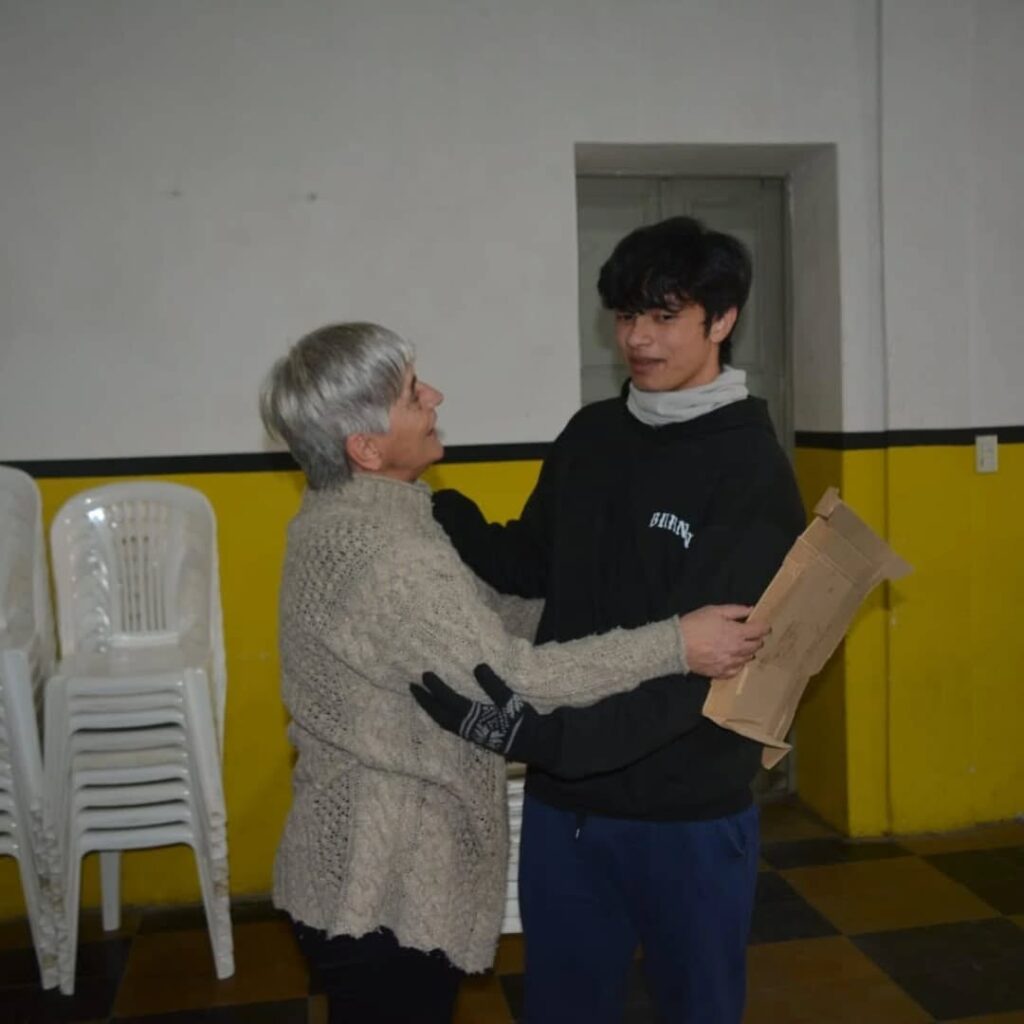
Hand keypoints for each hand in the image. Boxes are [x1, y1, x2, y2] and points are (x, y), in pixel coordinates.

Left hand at [410, 663, 534, 755]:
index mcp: (475, 718)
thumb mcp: (511, 701)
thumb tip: (478, 666)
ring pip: (443, 722)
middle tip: (412, 686)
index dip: (436, 688)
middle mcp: (468, 728)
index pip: (449, 701)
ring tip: (422, 696)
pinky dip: (441, 716)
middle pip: (439, 714)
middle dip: (425, 701)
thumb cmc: (523, 722)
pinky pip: (450, 726)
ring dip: (431, 709)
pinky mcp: (474, 736)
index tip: (424, 675)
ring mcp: (469, 734)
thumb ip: (494, 685)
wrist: (534, 744)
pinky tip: (440, 709)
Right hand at [678, 604, 768, 677]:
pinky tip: (732, 658)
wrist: (676, 645)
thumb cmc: (694, 624)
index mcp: (737, 633)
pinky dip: (738, 663)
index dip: (764, 626)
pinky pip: (737, 670)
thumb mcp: (714, 610)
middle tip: (751, 634)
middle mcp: (737, 650)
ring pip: (748, 658)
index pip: (760, 631)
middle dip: (756, 638)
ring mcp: (730, 663)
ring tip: (740, 645)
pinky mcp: (721, 673)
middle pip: (757, 645)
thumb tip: (751, 610)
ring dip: (748, 651)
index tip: (763, 625)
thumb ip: (735, 610)